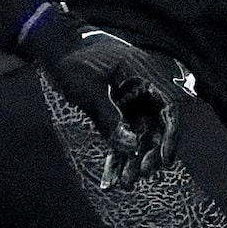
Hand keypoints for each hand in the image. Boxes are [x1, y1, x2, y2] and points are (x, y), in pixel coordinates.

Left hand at [25, 11, 192, 190]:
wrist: (56, 44)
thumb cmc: (71, 61)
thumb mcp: (87, 89)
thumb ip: (109, 117)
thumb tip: (132, 147)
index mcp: (143, 74)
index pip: (169, 108)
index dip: (171, 136)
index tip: (164, 160)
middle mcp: (142, 87)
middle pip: (156, 125)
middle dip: (150, 152)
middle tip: (139, 175)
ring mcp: (130, 98)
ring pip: (139, 133)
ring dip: (133, 158)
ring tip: (124, 183)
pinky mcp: (118, 108)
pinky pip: (123, 133)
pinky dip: (118, 154)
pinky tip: (111, 177)